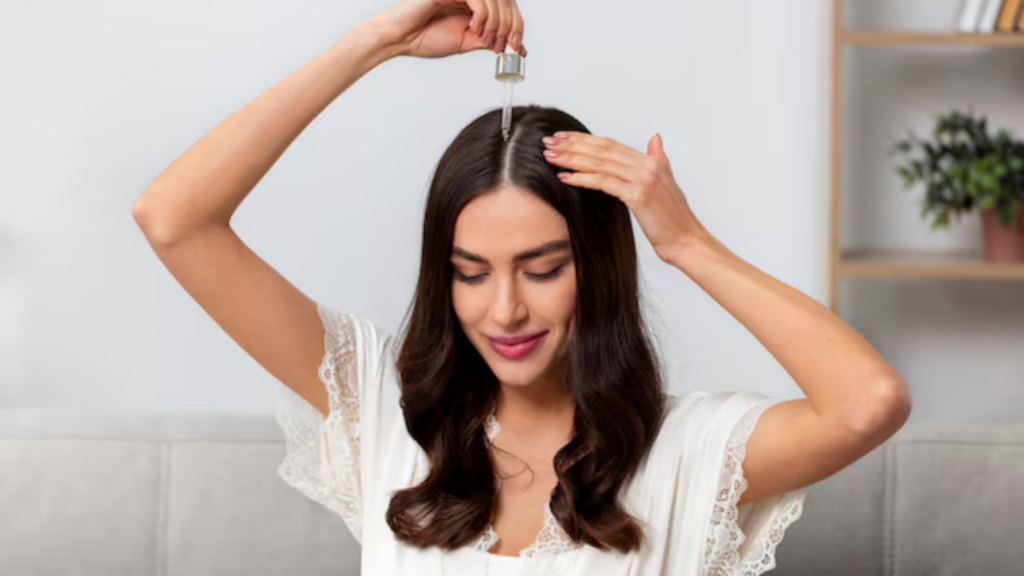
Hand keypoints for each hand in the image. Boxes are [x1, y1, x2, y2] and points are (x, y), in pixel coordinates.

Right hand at [374, 0, 527, 58]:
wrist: (402, 39)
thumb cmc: (426, 38)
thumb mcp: (467, 42)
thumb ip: (489, 40)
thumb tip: (516, 48)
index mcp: (475, 4)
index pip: (508, 8)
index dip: (517, 26)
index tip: (517, 48)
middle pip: (507, 1)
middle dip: (510, 26)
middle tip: (502, 45)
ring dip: (496, 23)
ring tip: (485, 39)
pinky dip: (483, 16)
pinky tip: (473, 28)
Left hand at [542, 131, 708, 261]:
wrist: (686, 240)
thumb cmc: (674, 219)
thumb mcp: (667, 182)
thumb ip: (659, 158)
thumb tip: (655, 138)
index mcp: (651, 161)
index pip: (610, 144)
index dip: (585, 139)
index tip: (563, 137)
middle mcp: (647, 165)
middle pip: (601, 150)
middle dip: (572, 145)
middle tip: (549, 143)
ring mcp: (643, 179)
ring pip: (599, 163)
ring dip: (572, 159)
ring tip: (551, 157)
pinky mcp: (637, 195)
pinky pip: (603, 183)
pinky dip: (582, 178)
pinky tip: (564, 177)